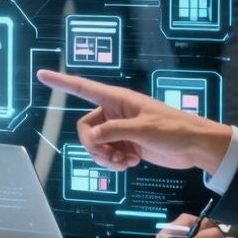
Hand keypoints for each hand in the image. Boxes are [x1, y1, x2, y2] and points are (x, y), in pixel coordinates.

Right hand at [36, 70, 231, 172]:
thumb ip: (113, 131)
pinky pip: (107, 154)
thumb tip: (91, 138)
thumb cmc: (174, 129)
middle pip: (85, 128)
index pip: (83, 88)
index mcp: (118, 99)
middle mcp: (115, 112)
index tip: (41, 74)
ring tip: (124, 163)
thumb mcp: (143, 129)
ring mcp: (120, 129)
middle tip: (110, 156)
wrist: (195, 146)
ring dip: (105, 157)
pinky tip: (131, 164)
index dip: (61, 82)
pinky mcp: (126, 145)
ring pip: (95, 144)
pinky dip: (114, 163)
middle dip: (93, 146)